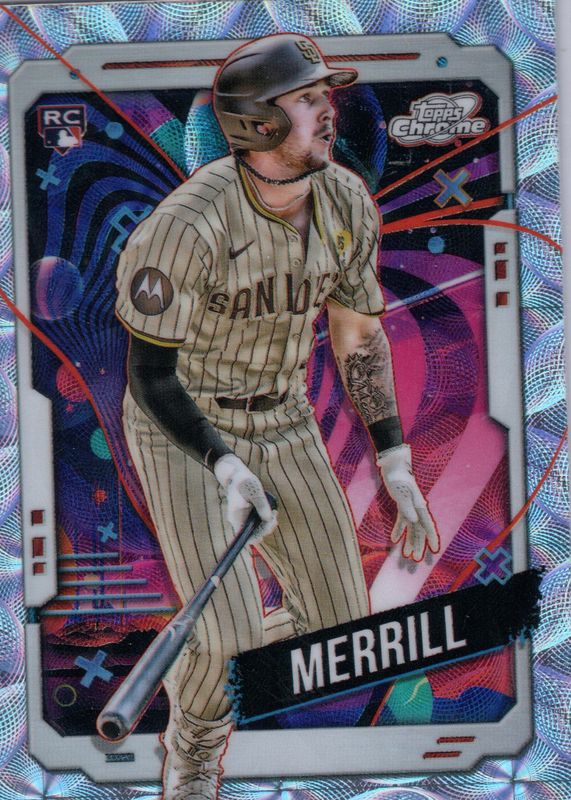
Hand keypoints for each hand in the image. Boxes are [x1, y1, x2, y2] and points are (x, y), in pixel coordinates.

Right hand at [213, 454, 275, 537]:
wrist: (235, 474)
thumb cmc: (243, 481)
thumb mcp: (254, 491)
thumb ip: (262, 505)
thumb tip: (269, 519)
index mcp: (236, 517)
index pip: (246, 537)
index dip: (258, 535)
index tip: (269, 524)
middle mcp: (238, 520)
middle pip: (253, 534)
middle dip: (266, 528)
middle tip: (275, 517)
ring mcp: (242, 518)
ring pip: (256, 528)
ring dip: (267, 524)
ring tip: (274, 513)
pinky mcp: (247, 515)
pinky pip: (256, 522)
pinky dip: (264, 519)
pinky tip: (271, 512)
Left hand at [377, 444, 439, 561]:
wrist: (393, 465)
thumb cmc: (398, 477)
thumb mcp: (401, 493)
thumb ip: (407, 508)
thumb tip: (414, 521)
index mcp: (419, 506)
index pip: (427, 525)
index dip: (431, 538)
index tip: (435, 550)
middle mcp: (417, 508)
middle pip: (419, 530)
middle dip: (418, 545)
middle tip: (415, 559)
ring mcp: (410, 506)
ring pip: (411, 527)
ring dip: (409, 540)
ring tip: (406, 555)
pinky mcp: (402, 504)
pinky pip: (402, 520)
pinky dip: (398, 529)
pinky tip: (394, 539)